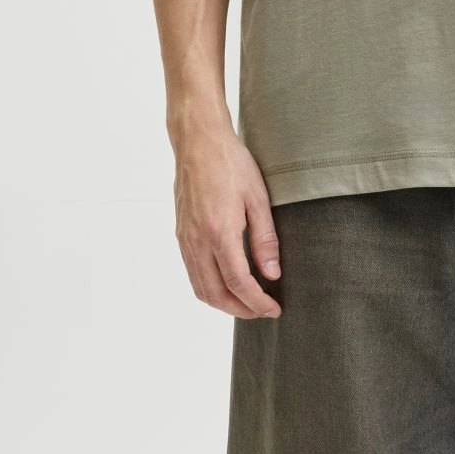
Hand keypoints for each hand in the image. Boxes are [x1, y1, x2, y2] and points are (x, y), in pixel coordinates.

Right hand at [174, 129, 281, 318]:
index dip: (257, 303)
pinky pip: (192, 273)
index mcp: (219, 232)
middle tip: (263, 311)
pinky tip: (227, 283)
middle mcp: (197, 240)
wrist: (197, 141)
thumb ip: (265, 240)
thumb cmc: (231, 163)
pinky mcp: (180, 234)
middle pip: (216, 294)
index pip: (239, 283)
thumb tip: (272, 274)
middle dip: (241, 310)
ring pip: (200, 288)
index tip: (274, 309)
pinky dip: (210, 288)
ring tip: (247, 302)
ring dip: (223, 303)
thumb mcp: (258, 198)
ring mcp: (185, 239)